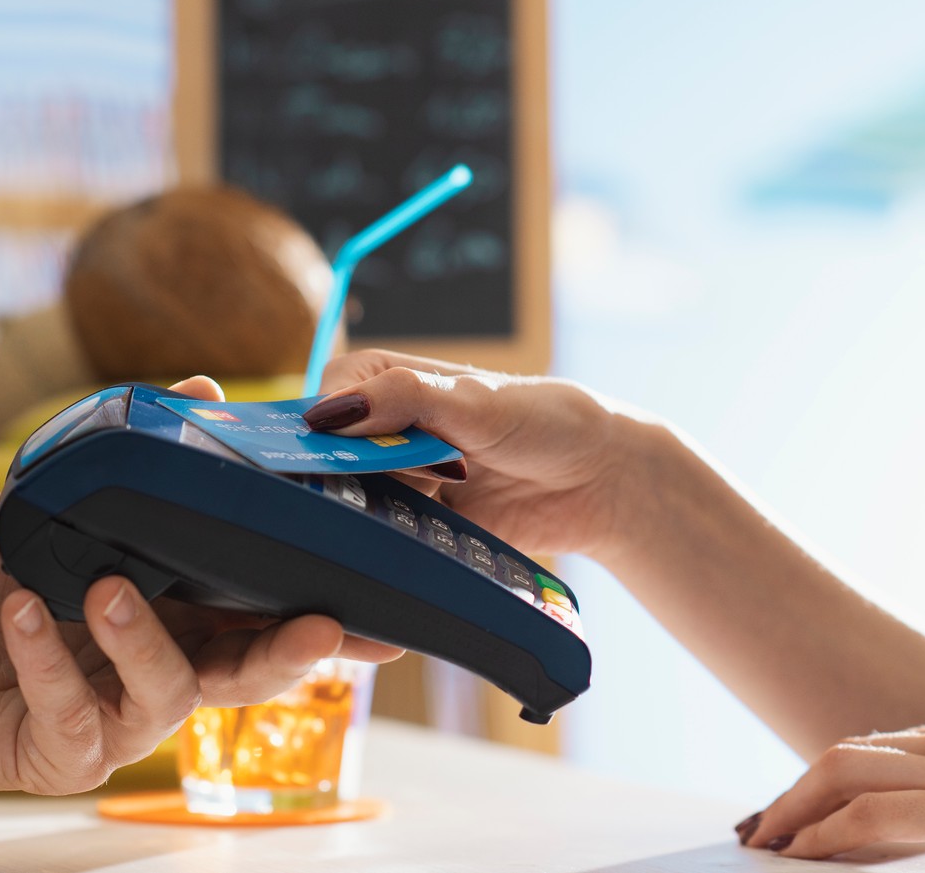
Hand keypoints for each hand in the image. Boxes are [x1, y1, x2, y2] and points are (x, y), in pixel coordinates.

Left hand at [0, 376, 401, 793]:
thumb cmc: (4, 570)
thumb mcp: (70, 497)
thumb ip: (139, 452)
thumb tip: (203, 388)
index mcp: (189, 613)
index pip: (271, 617)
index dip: (332, 622)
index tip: (385, 618)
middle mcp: (170, 668)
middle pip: (251, 674)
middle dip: (292, 655)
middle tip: (317, 626)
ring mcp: (120, 718)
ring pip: (169, 696)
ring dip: (143, 640)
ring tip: (106, 590)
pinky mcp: (62, 753)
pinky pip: (72, 710)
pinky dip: (47, 658)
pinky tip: (22, 614)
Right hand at [314, 350, 662, 560]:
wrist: (598, 481)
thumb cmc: (544, 418)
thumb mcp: (475, 401)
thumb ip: (405, 399)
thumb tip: (332, 412)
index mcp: (388, 380)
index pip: (325, 400)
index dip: (331, 427)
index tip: (358, 449)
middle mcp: (384, 430)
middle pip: (330, 457)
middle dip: (346, 477)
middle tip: (396, 485)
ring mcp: (399, 481)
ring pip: (351, 502)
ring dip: (370, 513)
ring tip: (418, 510)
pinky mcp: (417, 526)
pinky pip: (383, 540)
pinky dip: (390, 544)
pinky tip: (412, 542)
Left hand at [741, 705, 924, 870]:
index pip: (886, 750)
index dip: (830, 780)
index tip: (793, 812)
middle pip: (853, 753)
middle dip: (796, 791)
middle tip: (757, 831)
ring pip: (849, 773)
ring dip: (796, 809)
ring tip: (763, 845)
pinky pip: (876, 819)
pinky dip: (828, 835)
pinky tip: (802, 858)